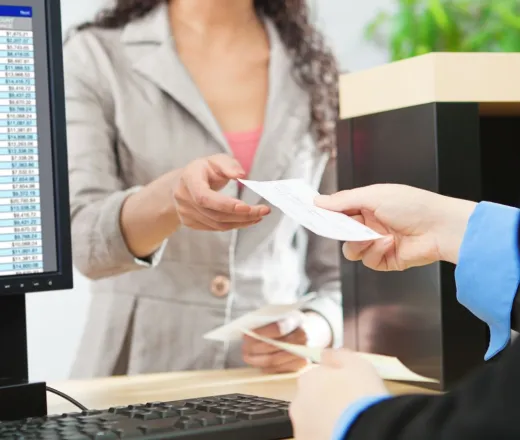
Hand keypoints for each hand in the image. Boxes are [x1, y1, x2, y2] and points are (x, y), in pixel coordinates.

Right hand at [172, 154, 269, 230]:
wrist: (182, 183)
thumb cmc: (203, 170)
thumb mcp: (216, 160)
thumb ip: (229, 165)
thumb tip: (241, 175)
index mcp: (189, 179)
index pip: (204, 197)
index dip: (225, 204)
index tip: (246, 206)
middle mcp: (184, 198)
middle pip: (215, 214)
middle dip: (242, 215)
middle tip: (263, 211)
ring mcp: (185, 213)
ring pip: (217, 224)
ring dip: (242, 222)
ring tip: (258, 215)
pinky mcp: (191, 223)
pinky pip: (216, 228)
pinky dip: (234, 225)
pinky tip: (247, 219)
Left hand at [242, 312, 308, 373]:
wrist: (312, 330)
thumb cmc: (290, 322)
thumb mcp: (282, 315)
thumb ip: (268, 321)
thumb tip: (248, 332)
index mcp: (296, 319)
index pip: (278, 328)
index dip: (260, 334)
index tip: (246, 335)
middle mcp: (302, 337)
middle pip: (274, 346)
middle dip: (255, 348)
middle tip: (244, 347)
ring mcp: (303, 352)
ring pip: (275, 360)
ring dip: (257, 360)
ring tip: (247, 356)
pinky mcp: (301, 365)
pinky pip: (279, 369)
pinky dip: (266, 367)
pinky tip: (258, 363)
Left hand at [290, 349, 388, 439]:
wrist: (364, 433)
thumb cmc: (362, 397)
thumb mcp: (357, 364)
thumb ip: (338, 355)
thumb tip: (326, 354)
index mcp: (308, 380)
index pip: (315, 377)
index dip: (333, 382)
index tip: (348, 389)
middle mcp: (298, 403)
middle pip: (311, 399)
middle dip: (326, 403)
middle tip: (349, 409)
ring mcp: (301, 428)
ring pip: (312, 421)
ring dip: (325, 421)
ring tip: (348, 425)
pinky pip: (316, 436)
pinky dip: (326, 435)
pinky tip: (343, 435)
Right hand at [315, 184, 476, 268]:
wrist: (440, 228)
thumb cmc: (413, 205)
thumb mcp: (373, 196)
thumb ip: (343, 200)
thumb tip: (318, 200)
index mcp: (367, 205)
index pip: (339, 210)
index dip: (326, 213)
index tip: (312, 214)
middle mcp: (371, 224)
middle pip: (342, 232)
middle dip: (342, 231)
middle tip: (344, 227)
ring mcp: (377, 242)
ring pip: (351, 249)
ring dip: (359, 244)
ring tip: (373, 237)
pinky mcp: (386, 259)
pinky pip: (368, 261)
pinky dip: (377, 252)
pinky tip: (389, 243)